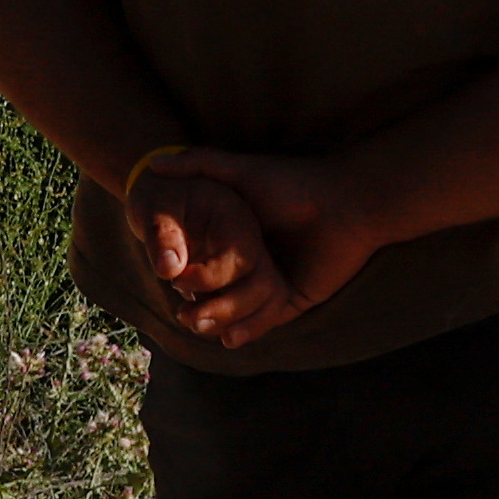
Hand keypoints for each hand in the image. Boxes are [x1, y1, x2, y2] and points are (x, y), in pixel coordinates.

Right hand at [123, 148, 369, 358]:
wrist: (345, 204)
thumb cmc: (292, 184)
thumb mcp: (239, 171)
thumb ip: (198, 163)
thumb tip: (153, 163)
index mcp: (243, 233)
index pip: (206, 261)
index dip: (186, 274)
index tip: (168, 282)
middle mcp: (258, 259)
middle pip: (221, 289)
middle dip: (201, 305)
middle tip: (181, 314)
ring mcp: (278, 278)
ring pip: (242, 309)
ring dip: (221, 319)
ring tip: (199, 325)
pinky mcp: (298, 296)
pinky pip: (269, 319)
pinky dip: (249, 329)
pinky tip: (229, 335)